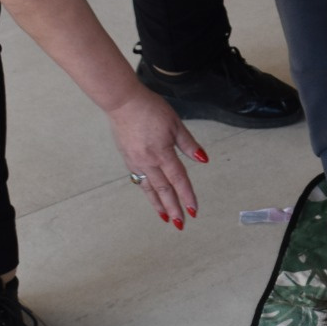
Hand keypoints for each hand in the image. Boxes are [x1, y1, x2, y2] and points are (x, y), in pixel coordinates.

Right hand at [107, 90, 205, 227]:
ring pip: (149, 188)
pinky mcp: (128, 158)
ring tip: (166, 218)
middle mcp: (148, 161)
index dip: (187, 196)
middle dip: (173, 208)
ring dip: (158, 204)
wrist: (122, 102)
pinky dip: (147, 191)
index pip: (178, 180)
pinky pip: (139, 179)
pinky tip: (151, 196)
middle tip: (180, 223)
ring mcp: (136, 161)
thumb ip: (189, 144)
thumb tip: (203, 160)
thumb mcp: (175, 124)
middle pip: (163, 190)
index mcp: (162, 153)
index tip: (193, 210)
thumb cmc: (150, 109)